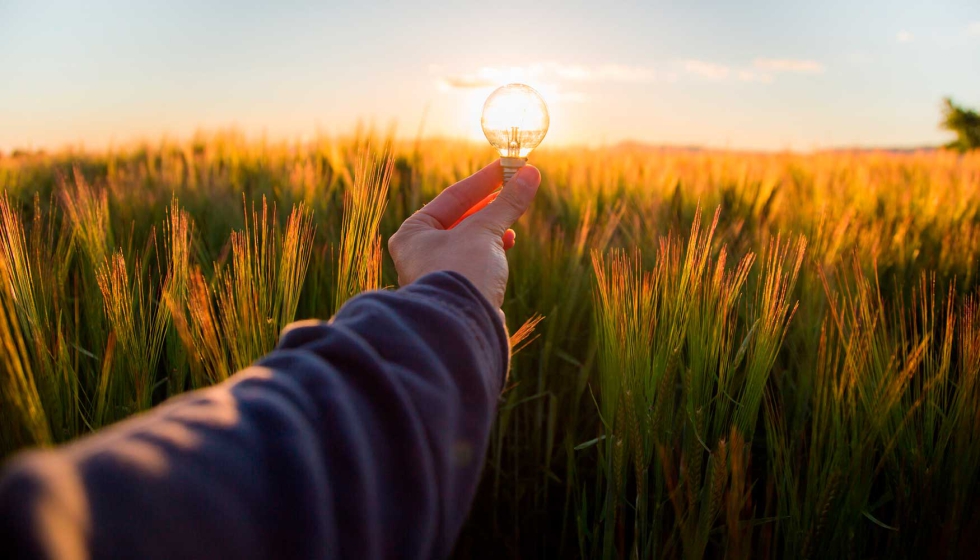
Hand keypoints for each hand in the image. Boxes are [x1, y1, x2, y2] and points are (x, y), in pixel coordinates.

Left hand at [388, 161, 540, 310]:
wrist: (463, 329)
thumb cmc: (462, 274)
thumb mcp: (486, 231)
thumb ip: (507, 202)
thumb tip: (530, 174)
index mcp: (413, 233)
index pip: (452, 197)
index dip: (484, 180)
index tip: (509, 167)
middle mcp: (419, 253)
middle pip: (461, 218)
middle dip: (491, 204)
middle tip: (516, 186)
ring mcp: (437, 274)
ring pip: (469, 240)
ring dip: (493, 227)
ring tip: (512, 219)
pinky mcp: (456, 291)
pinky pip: (475, 261)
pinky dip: (491, 250)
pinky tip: (506, 245)